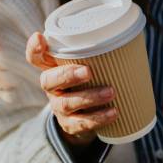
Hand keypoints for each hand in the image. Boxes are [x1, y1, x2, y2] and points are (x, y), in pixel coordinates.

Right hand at [26, 32, 117, 146]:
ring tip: (111, 92)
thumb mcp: (88, 69)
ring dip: (90, 97)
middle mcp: (52, 89)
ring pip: (67, 103)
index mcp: (53, 70)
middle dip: (68, 76)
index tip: (40, 37)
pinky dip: (99, 118)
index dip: (34, 49)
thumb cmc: (90, 84)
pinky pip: (82, 123)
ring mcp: (59, 108)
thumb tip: (127, 41)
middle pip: (49, 81)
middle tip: (89, 72)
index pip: (36, 58)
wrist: (87, 117)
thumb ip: (98, 56)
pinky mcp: (70, 125)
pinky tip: (114, 113)